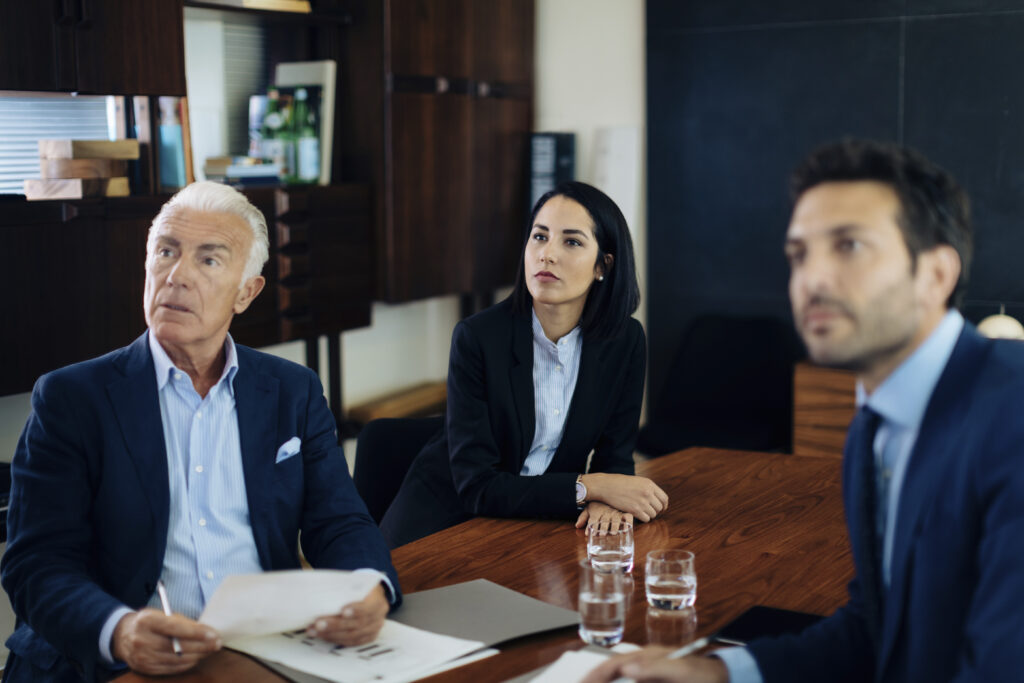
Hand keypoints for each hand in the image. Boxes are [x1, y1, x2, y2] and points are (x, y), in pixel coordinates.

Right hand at [112, 608, 220, 674]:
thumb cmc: (150, 622)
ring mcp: (142, 657)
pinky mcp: (145, 669)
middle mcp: (142, 640)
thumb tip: (206, 632)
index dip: (197, 632)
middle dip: (202, 646)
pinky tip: (196, 657)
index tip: (214, 634)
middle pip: (178, 647)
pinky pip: (172, 668)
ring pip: (177, 659)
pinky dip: (187, 663)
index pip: (176, 628)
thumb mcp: (162, 614)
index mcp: (146, 620)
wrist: (123, 636)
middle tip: (217, 643)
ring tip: (209, 650)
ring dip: (198, 655)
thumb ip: (182, 622)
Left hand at [306, 584, 388, 645]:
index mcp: (377, 601)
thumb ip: (344, 590)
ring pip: (352, 636)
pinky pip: (350, 642)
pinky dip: (335, 639)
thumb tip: (323, 595)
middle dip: (335, 625)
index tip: (342, 611)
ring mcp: (373, 629)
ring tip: (315, 631)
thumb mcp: (355, 584)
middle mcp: (378, 617)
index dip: (356, 610)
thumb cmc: (359, 589)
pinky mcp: (366, 638)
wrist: (370, 595)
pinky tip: (323, 635)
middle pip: (357, 624)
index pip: (368, 607)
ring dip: (331, 634)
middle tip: (319, 624)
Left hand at [575, 501, 632, 533]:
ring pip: (616, 519)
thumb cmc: (598, 503)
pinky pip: (628, 517)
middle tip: (602, 534)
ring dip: (614, 526)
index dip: (593, 526)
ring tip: (613, 533)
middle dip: (603, 527)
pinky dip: (628, 523)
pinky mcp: (625, 512)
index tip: (592, 533)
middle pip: (605, 520)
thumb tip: (577, 526)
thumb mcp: (589, 508)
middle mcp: (607, 511)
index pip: (594, 519)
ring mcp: (616, 512)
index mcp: (597, 510)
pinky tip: (626, 529)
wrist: (609, 490)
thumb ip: (583, 517)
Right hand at [580, 646, 728, 682]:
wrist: (728, 678)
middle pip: (613, 671)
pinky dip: (622, 682)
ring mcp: (651, 674)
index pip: (614, 663)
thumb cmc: (707, 674)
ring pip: (621, 677)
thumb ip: (656, 667)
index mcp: (649, 656)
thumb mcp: (684, 669)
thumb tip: (627, 666)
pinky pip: (633, 681)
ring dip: (606, 681)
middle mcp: (646, 663)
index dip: (596, 674)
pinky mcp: (656, 681)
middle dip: (595, 679)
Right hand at [581, 473, 668, 522]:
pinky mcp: (635, 510)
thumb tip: (657, 499)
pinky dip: (643, 519)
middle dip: (655, 511)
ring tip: (641, 512)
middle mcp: (647, 493)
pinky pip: (646, 519)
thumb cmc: (620, 483)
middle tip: (649, 511)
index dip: (664, 506)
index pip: (664, 498)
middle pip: (660, 507)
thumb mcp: (637, 481)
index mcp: (649, 484)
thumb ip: (648, 488)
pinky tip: (637, 515)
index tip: (661, 509)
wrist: (606, 486)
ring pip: (653, 514)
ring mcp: (642, 501)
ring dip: (648, 515)